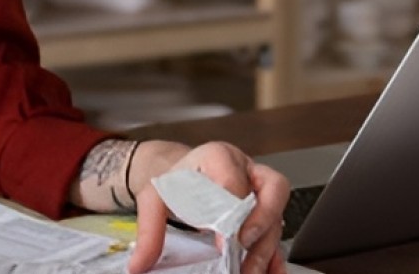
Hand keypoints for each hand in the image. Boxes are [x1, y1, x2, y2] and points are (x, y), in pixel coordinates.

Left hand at [128, 141, 289, 273]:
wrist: (182, 180)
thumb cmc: (176, 183)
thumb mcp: (155, 199)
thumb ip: (149, 230)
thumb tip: (139, 264)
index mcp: (219, 156)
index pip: (233, 179)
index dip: (231, 208)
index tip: (222, 238)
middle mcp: (247, 169)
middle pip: (273, 188)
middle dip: (261, 221)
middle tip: (242, 246)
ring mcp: (260, 191)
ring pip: (279, 214)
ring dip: (266, 246)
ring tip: (249, 270)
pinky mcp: (266, 212)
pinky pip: (278, 233)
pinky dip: (276, 256)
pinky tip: (270, 272)